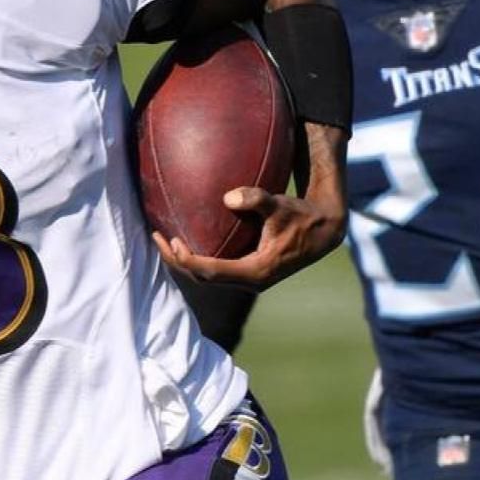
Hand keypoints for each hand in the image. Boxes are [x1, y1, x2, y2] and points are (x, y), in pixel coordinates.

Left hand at [154, 184, 345, 289]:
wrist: (323, 230)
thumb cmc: (301, 215)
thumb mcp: (280, 204)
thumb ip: (257, 199)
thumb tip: (228, 197)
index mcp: (256, 272)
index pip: (212, 272)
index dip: (189, 260)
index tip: (173, 241)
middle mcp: (249, 281)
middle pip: (202, 278)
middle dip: (177, 260)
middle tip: (156, 237)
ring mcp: (247, 279)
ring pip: (206, 277)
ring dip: (182, 261)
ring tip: (162, 239)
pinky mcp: (246, 272)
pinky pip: (214, 270)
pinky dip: (196, 258)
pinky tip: (184, 239)